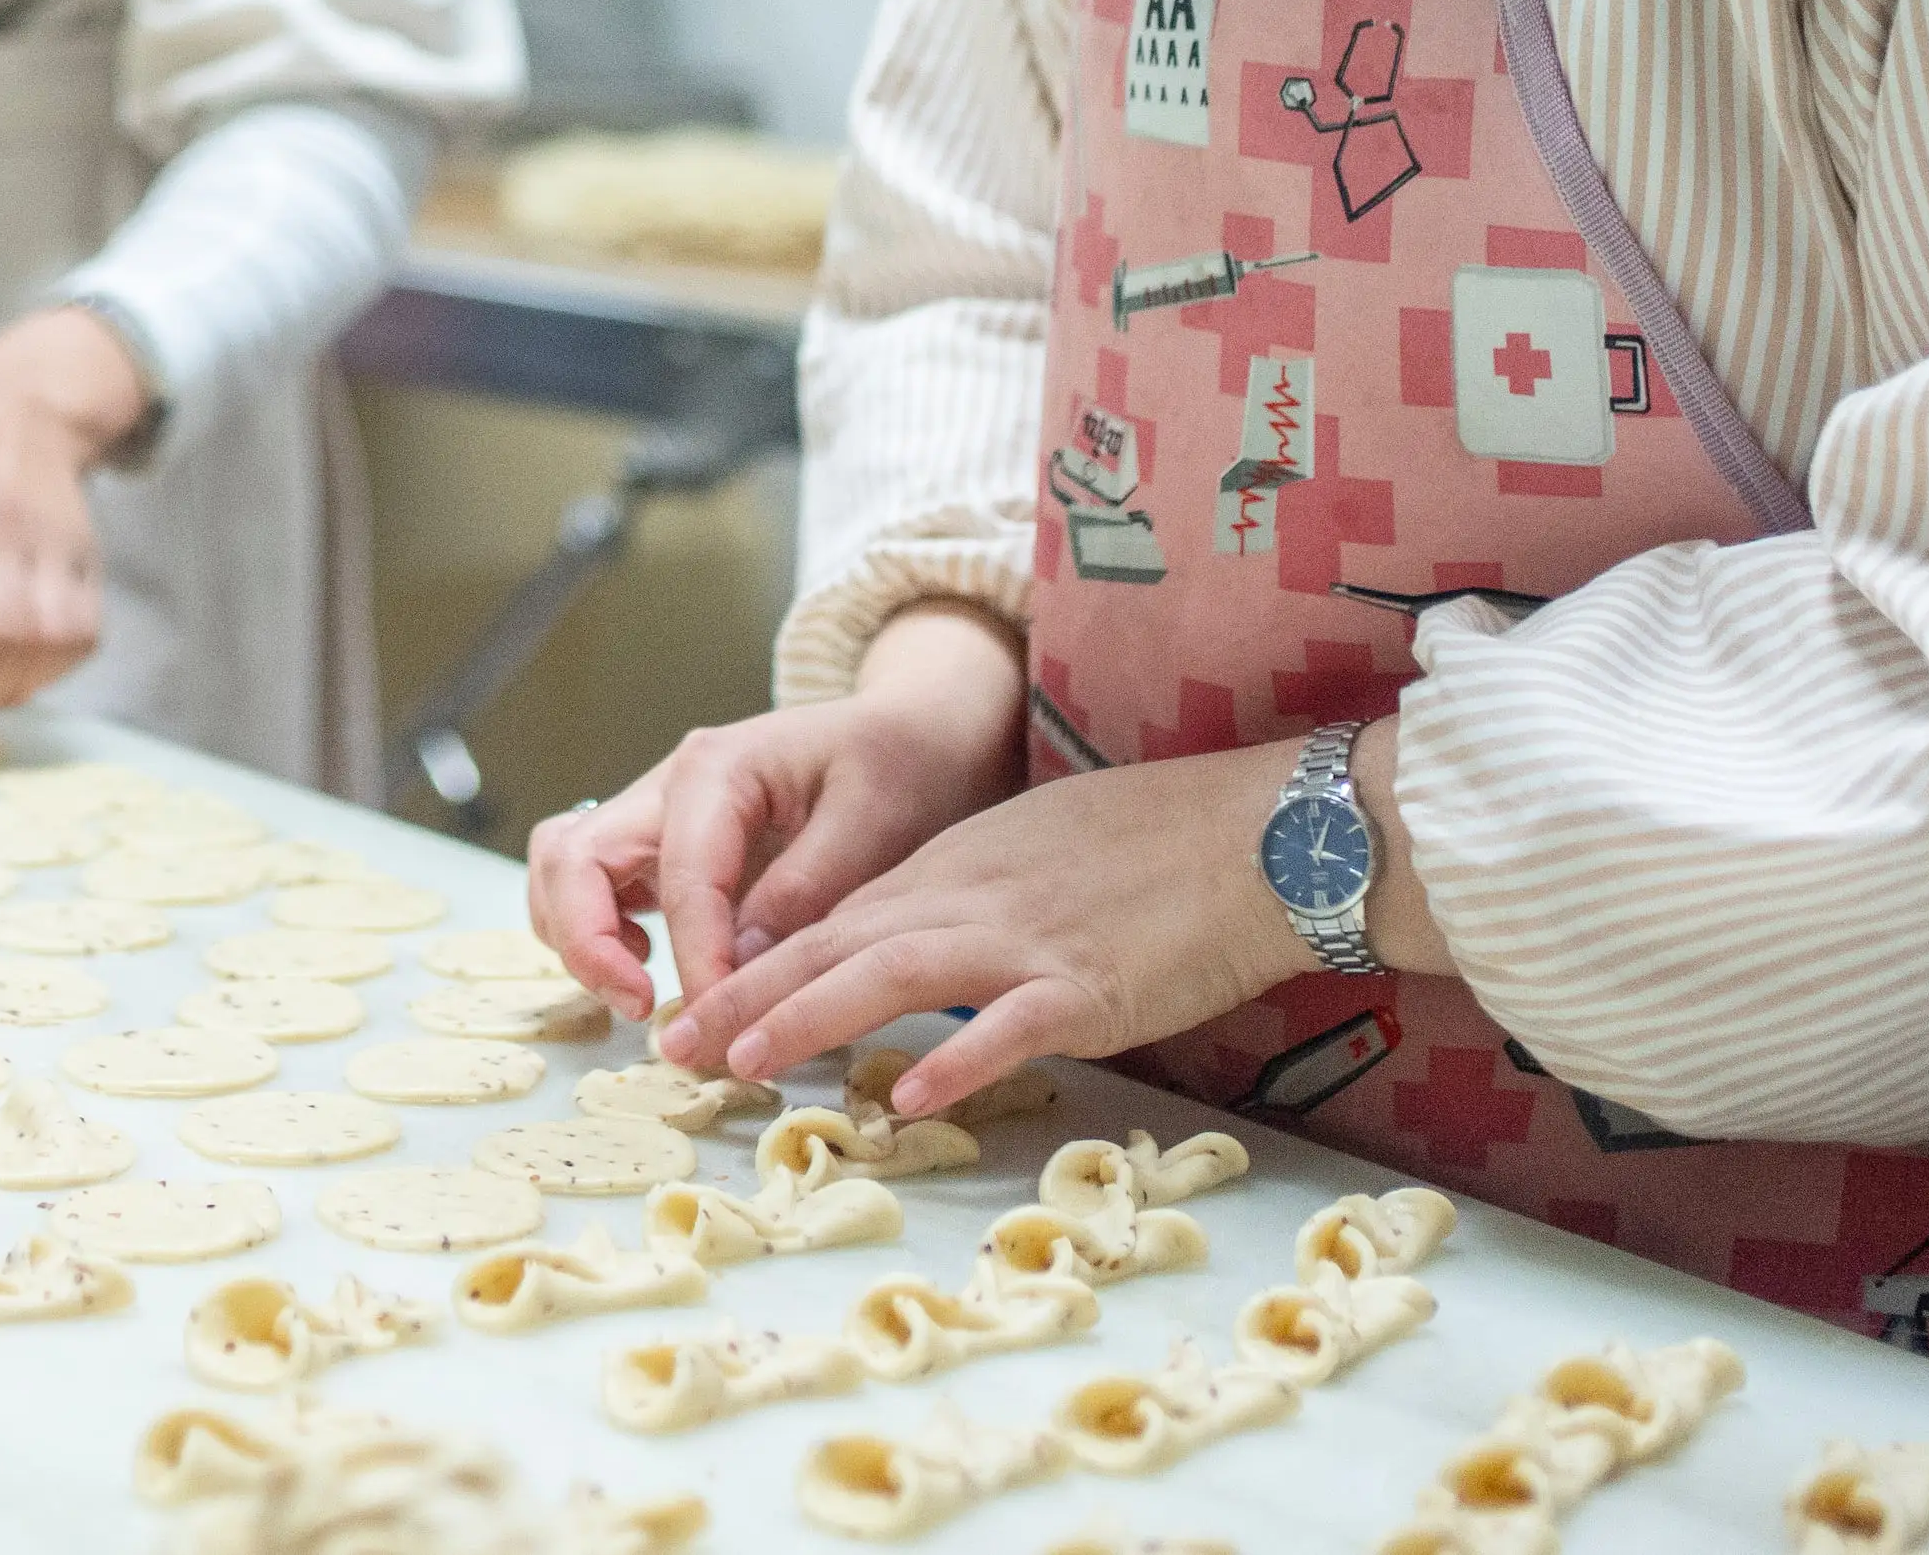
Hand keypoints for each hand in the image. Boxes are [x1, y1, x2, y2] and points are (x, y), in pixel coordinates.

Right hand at [526, 601, 1024, 1018]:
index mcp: (719, 767)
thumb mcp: (874, 821)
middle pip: (573, 857)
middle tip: (645, 1011)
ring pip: (566, 870)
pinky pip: (594, 886)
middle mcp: (669, 785)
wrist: (908, 733)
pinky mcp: (663, 846)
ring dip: (579, 939)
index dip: (696, 958)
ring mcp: (658, 814)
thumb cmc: (898, 765)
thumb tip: (743, 969)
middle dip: (589, 943)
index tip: (723, 1020)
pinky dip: (597, 932)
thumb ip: (805, 892)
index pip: (682, 876)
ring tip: (641, 999)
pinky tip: (652, 972)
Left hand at [651, 715, 1444, 1118]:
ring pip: (895, 974)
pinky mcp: (1090, 988)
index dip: (753, 968)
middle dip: (745, 998)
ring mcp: (1026, 945)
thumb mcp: (1029, 854)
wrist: (1256, 832)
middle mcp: (970, 902)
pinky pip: (1014, 1026)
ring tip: (744, 1061)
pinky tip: (913, 1096)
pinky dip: (962, 1057)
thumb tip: (903, 954)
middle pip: (835, 946)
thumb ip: (960, 903)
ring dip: (811, 1017)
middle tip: (672, 1050)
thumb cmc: (1152, 843)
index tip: (689, 1013)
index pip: (829, 922)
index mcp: (952, 873)